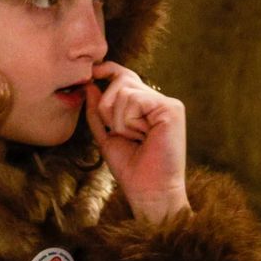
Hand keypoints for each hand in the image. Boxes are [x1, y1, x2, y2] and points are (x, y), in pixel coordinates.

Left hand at [84, 62, 190, 224]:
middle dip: (107, 108)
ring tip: (134, 138)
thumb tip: (90, 85)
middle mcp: (159, 101)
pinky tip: (143, 136)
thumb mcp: (107, 135)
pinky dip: (128, 121)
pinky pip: (134, 100)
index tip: (92, 72)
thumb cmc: (130, 167)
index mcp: (146, 106)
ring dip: (118, 120)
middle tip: (120, 133)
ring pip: (123, 92)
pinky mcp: (171, 108)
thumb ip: (98, 111)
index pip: (124, 76)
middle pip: (121, 80)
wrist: (149, 190)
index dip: (107, 70)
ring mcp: (167, 103)